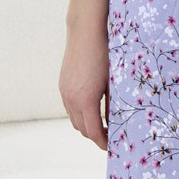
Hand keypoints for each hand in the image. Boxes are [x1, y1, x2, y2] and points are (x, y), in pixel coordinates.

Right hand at [59, 23, 109, 150]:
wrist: (86, 33)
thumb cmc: (106, 55)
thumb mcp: (114, 83)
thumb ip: (114, 105)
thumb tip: (116, 122)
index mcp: (86, 101)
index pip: (93, 132)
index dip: (103, 142)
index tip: (113, 146)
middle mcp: (71, 99)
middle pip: (82, 130)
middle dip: (96, 136)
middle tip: (111, 137)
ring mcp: (64, 92)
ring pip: (74, 120)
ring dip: (87, 126)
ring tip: (103, 125)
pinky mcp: (63, 85)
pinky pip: (70, 108)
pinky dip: (80, 115)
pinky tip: (92, 109)